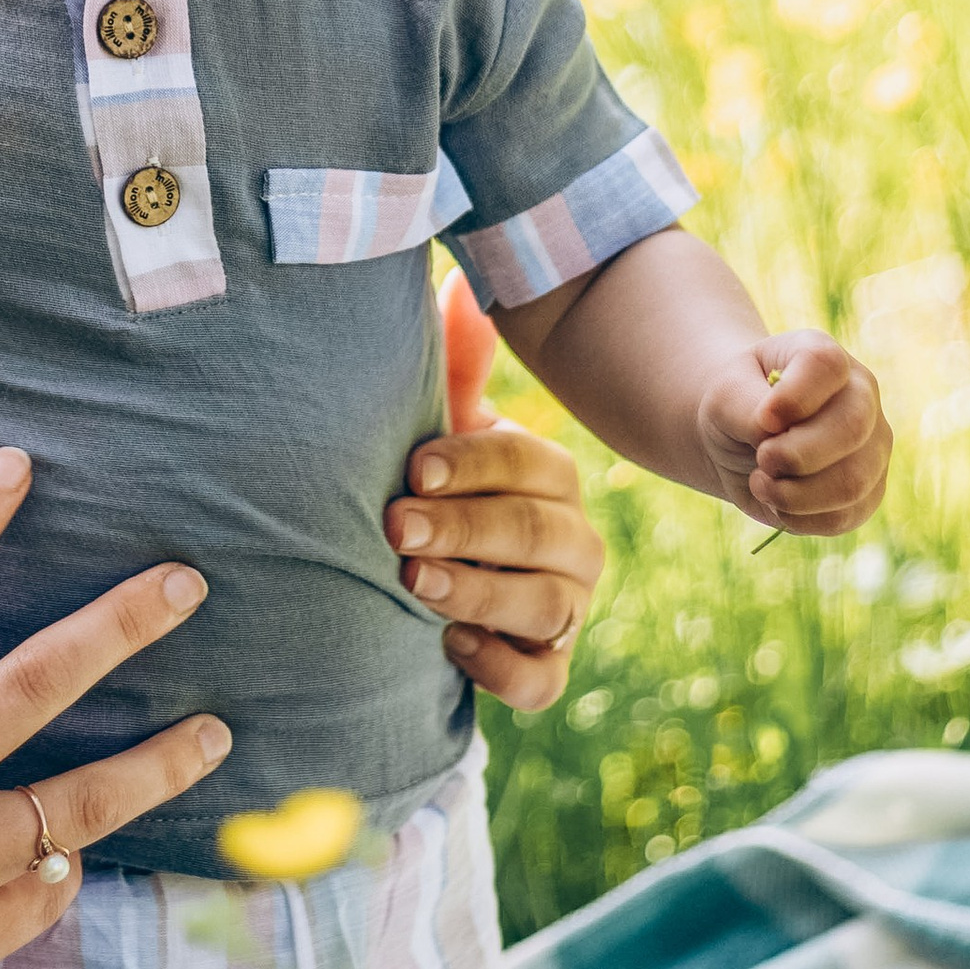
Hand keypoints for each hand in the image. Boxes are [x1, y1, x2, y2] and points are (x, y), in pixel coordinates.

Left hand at [379, 272, 605, 716]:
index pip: (529, 465)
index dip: (475, 464)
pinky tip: (447, 647)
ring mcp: (565, 609)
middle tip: (397, 527)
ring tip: (412, 582)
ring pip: (544, 606)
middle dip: (466, 529)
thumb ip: (457, 367)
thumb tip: (461, 286)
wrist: (425, 584)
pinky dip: (500, 668)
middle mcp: (573, 542)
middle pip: (537, 535)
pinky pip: (542, 682)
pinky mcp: (545, 668)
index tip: (414, 468)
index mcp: (551, 478)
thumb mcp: (443, 428)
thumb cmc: (437, 493)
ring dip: (477, 593)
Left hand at [696, 330, 890, 534]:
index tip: (762, 419)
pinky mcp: (867, 493)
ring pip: (852, 482)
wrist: (740, 440)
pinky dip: (799, 518)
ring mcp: (873, 446)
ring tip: (761, 482)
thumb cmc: (738, 405)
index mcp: (825, 358)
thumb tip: (774, 435)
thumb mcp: (725, 396)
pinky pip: (843, 516)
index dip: (792, 398)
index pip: (825, 365)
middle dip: (794, 455)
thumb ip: (746, 408)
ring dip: (793, 494)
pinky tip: (778, 503)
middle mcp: (861, 396)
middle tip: (761, 458)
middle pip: (850, 428)